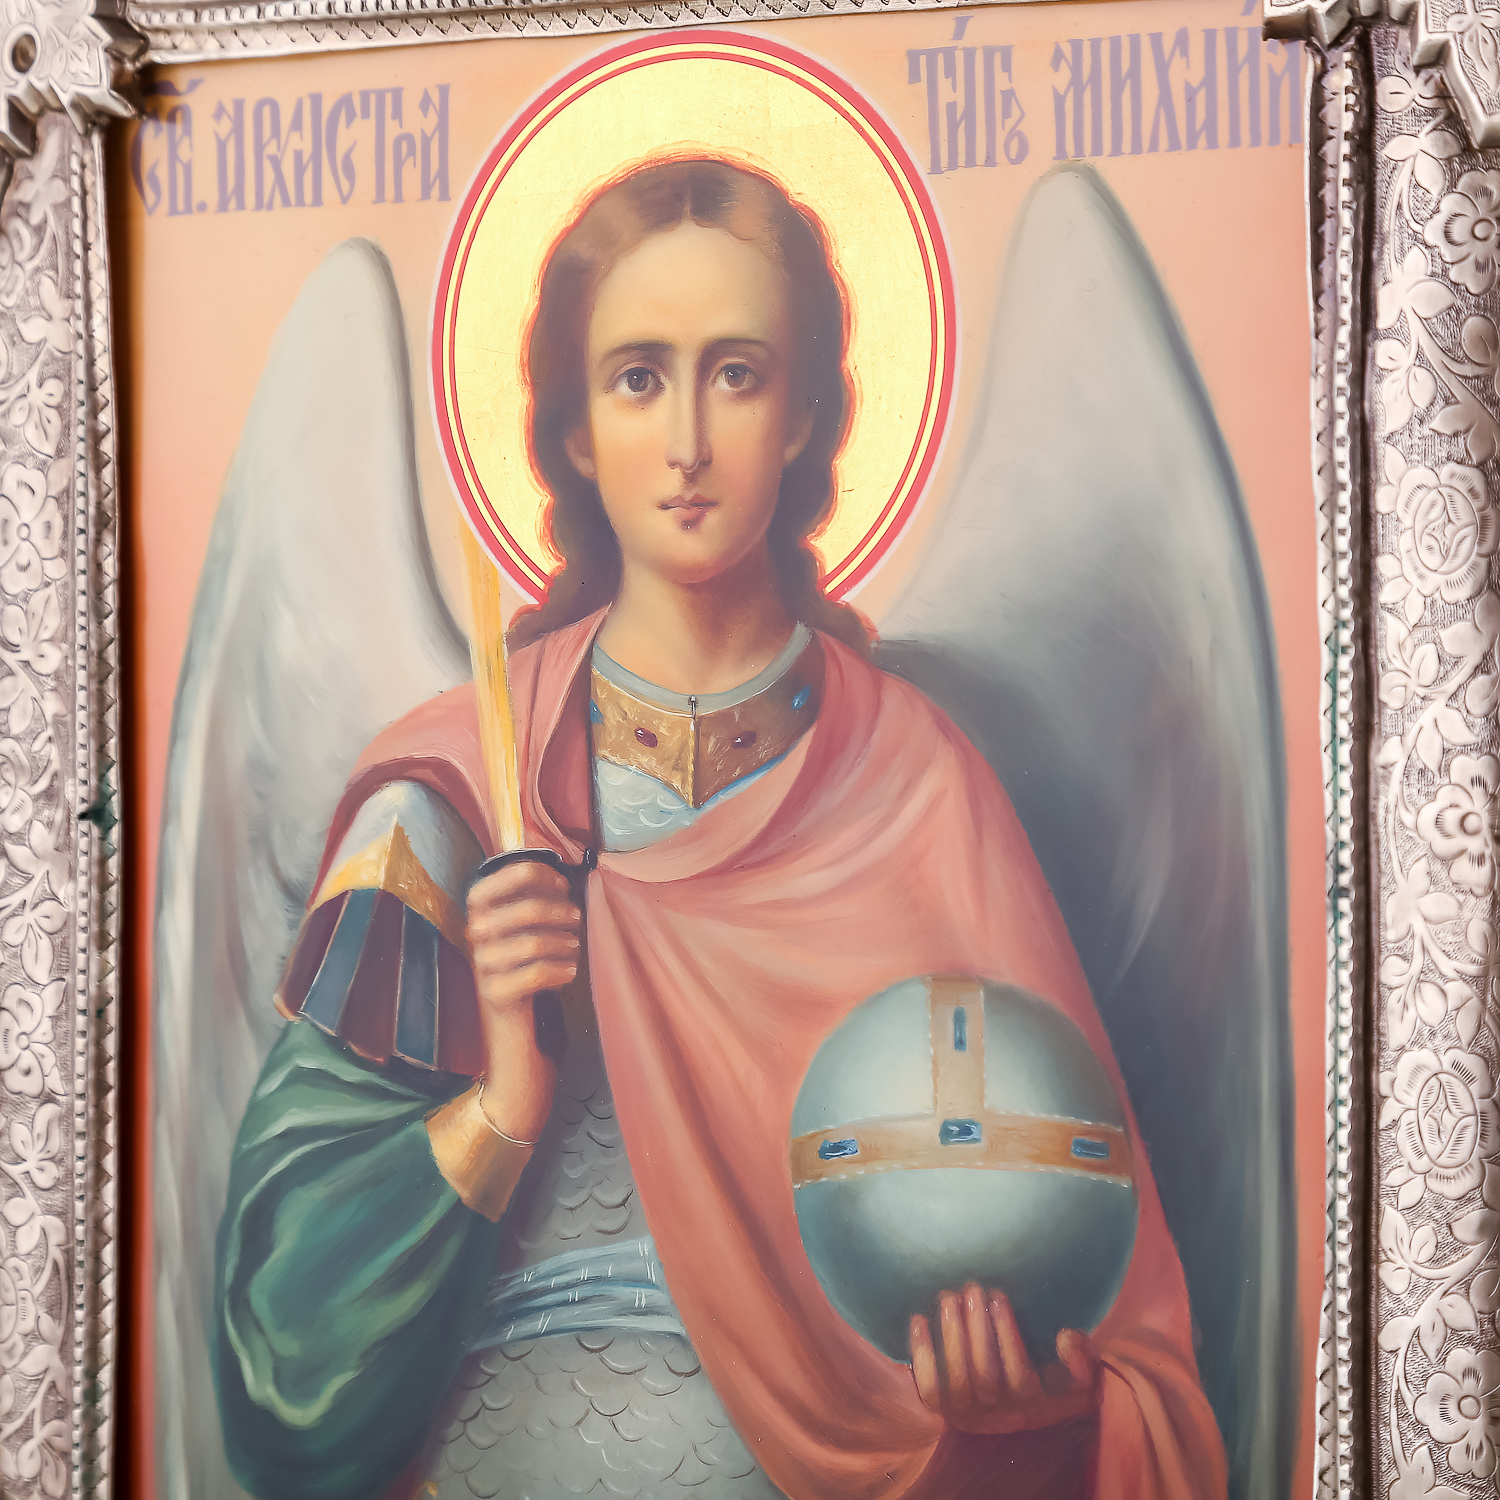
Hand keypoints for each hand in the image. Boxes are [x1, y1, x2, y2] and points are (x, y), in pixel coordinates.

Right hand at [466, 859, 581, 1138]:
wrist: (520, 1064)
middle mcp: (474, 948)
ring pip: (529, 940)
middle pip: (515, 909)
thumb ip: (537, 916)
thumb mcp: (532, 950)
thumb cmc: (534, 1000)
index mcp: (479, 928)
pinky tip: (569, 973)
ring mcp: (482, 976)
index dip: (522, 874)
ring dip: (563, 940)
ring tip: (576, 947)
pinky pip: (533, 973)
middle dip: (554, 908)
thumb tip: (562, 878)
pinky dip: (560, 968)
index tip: (558, 879)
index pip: (482, 887)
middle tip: (576, 918)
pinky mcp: (497, 1002)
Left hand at [909, 1284, 1099, 1435]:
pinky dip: (922, 1356)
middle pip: (985, 1376)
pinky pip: (930, 1389)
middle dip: (977, 1329)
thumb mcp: (1080, 1382)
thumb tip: (1065, 1335)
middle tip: (972, 1289)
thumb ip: (1083, 1361)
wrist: (1021, 1422)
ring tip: (950, 1297)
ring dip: (951, 1336)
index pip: (1020, 1375)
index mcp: (1034, 1406)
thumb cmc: (1052, 1387)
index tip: (999, 1296)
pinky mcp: (945, 1411)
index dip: (1008, 1336)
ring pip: (958, 1381)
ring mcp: (970, 1416)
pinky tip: (919, 1319)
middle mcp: (1000, 1416)